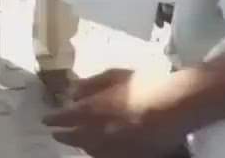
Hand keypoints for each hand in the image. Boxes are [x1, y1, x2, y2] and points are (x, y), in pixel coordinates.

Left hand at [44, 69, 186, 156]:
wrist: (179, 104)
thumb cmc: (147, 83)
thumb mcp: (115, 75)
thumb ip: (91, 84)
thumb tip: (72, 92)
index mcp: (93, 109)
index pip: (66, 117)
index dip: (54, 119)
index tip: (45, 120)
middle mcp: (101, 132)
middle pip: (76, 137)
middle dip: (63, 136)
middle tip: (55, 134)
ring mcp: (117, 147)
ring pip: (91, 151)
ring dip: (81, 145)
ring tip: (77, 142)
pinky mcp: (134, 156)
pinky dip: (101, 154)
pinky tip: (99, 151)